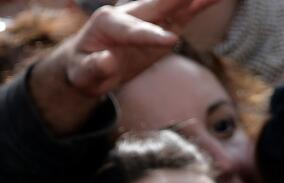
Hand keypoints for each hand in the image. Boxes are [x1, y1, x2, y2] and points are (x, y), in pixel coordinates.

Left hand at [46, 0, 217, 100]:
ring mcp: (148, 18)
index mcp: (107, 23)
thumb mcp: (84, 74)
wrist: (90, 63)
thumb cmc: (84, 70)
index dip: (150, 35)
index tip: (171, 41)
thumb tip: (107, 61)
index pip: (132, 30)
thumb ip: (95, 68)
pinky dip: (199, 6)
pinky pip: (184, 15)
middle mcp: (129, 14)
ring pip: (173, 6)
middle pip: (156, 5)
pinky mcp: (162, 26)